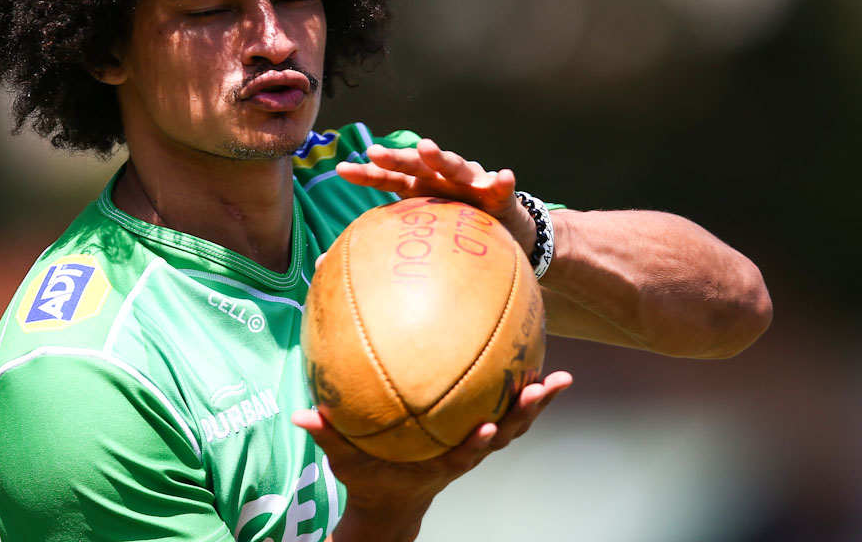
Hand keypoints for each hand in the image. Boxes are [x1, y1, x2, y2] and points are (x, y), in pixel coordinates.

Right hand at [291, 371, 573, 530]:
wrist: (392, 502)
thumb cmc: (369, 478)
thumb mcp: (344, 461)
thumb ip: (326, 436)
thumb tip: (301, 415)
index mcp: (440, 463)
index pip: (464, 455)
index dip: (479, 444)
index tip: (489, 429)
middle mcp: (466, 453)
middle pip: (505, 434)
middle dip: (525, 412)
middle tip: (542, 386)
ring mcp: (475, 443)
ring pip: (515, 423)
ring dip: (537, 402)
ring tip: (560, 377)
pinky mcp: (477, 432)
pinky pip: (504, 409)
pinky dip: (521, 390)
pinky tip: (532, 360)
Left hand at [336, 138, 536, 255]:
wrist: (502, 229)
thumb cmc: (454, 226)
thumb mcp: (421, 232)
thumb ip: (383, 242)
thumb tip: (320, 268)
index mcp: (419, 187)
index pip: (389, 178)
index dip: (367, 174)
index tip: (341, 170)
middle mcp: (441, 178)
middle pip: (416, 165)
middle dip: (396, 157)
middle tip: (376, 152)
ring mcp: (470, 181)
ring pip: (454, 165)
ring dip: (440, 156)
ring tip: (427, 148)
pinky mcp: (498, 194)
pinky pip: (501, 187)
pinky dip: (501, 181)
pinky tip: (502, 176)